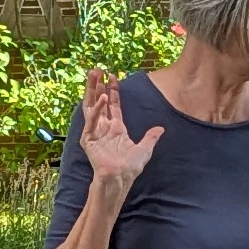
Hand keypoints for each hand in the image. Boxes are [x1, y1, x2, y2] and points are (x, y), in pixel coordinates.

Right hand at [79, 69, 163, 190]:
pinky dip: (97, 109)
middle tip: (97, 69)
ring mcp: (95, 132)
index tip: (112, 76)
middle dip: (98, 85)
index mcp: (116, 128)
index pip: (113, 105)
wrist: (120, 178)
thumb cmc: (130, 167)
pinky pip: (91, 121)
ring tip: (93, 75)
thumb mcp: (145, 149)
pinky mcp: (88, 139)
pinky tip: (102, 98)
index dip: (113, 90)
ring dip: (92, 91)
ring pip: (91, 106)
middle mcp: (104, 127)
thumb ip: (151, 137)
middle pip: (99, 101)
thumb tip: (160, 128)